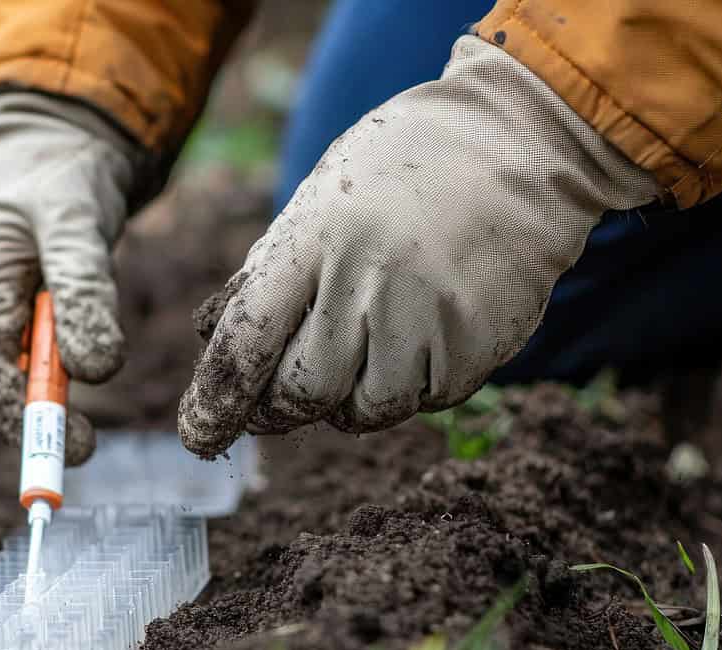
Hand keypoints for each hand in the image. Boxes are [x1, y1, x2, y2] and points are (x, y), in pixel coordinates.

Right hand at [0, 93, 140, 464]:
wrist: (46, 135)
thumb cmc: (61, 171)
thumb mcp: (80, 217)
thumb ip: (86, 289)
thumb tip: (98, 371)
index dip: (21, 411)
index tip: (71, 445)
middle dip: (30, 415)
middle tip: (83, 448)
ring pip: (0, 367)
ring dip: (37, 394)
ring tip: (78, 425)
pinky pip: (11, 351)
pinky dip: (40, 371)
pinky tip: (68, 377)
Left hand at [178, 36, 659, 457]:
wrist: (522, 142)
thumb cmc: (400, 168)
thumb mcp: (320, 196)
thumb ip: (272, 269)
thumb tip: (214, 342)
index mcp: (316, 238)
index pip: (248, 342)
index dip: (216, 400)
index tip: (199, 435)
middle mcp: (371, 280)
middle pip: (303, 392)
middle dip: (280, 408)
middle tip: (276, 403)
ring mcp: (430, 315)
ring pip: (365, 411)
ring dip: (347, 401)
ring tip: (358, 353)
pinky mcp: (480, 344)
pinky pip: (425, 400)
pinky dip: (408, 386)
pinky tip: (417, 337)